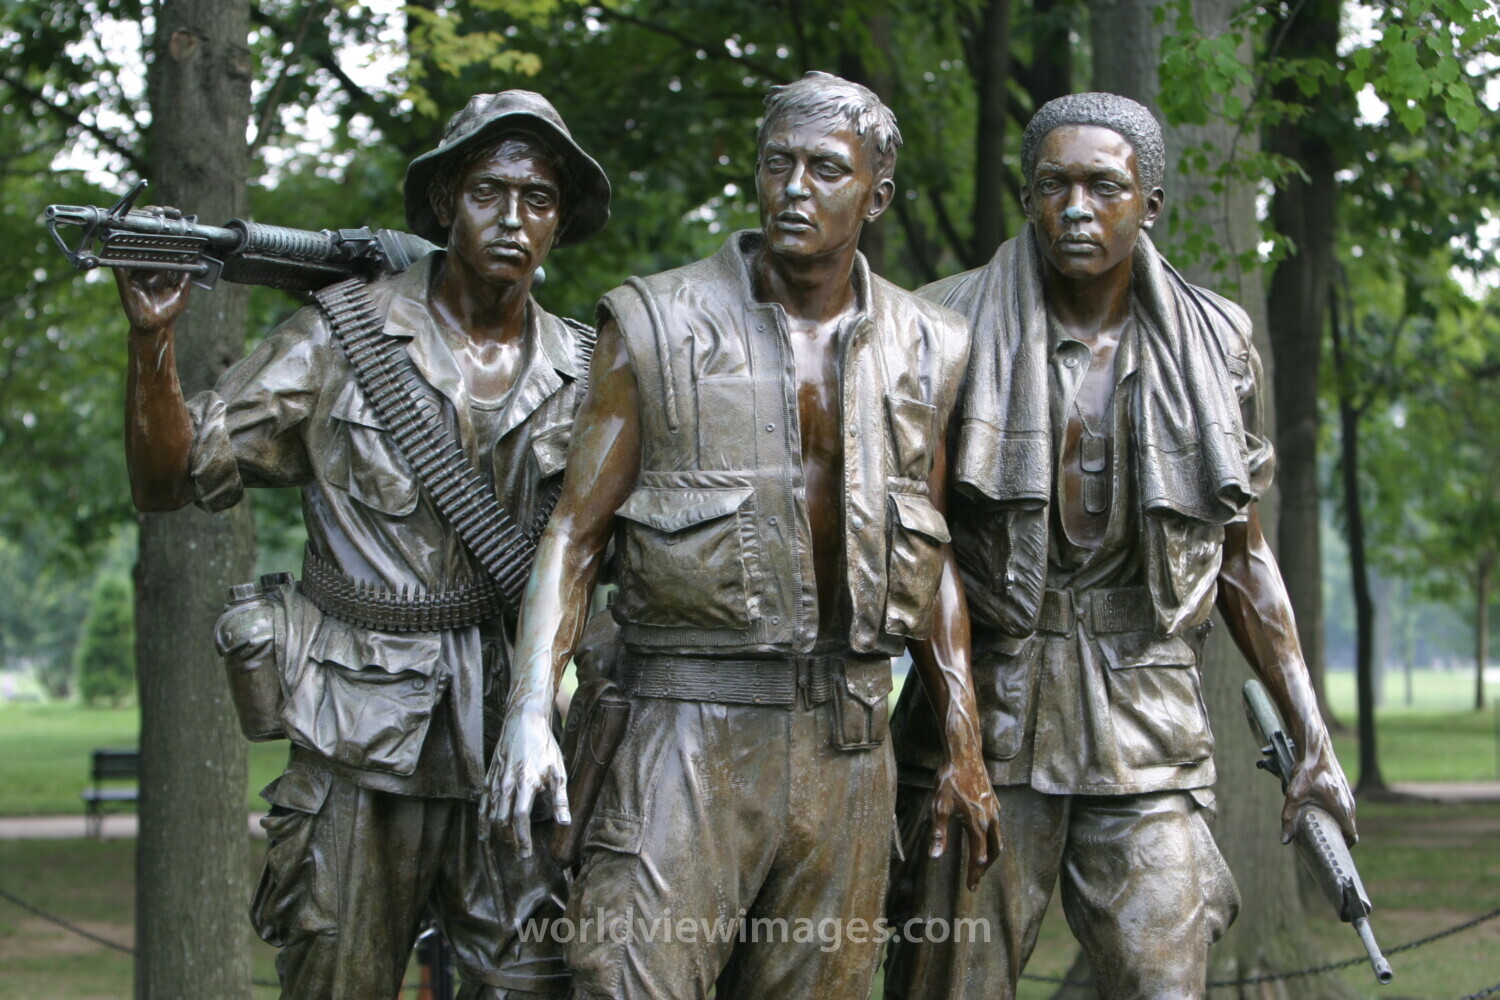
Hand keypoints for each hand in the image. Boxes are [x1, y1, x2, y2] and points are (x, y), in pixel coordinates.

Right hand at [113, 207, 192, 334]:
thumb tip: (196, 253)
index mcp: (160, 263)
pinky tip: (120, 235)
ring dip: (136, 228)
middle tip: (160, 211)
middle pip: (146, 235)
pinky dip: (118, 248)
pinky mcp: (123, 277)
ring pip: (132, 243)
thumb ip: (186, 270)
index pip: (161, 239)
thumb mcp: (182, 287)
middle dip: (152, 220)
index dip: (166, 225)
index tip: (175, 213)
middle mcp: (146, 262)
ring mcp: (134, 268)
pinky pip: (118, 261)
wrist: (157, 326)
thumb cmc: (169, 309)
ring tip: (145, 217)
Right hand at [479, 701, 569, 856]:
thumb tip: (565, 823)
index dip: (522, 838)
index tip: (526, 853)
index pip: (520, 818)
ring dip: (499, 833)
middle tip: (520, 855)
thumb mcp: (558, 770)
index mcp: (525, 783)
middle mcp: (507, 784)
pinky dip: (483, 820)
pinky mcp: (489, 776)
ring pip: (492, 813)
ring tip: (508, 846)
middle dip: (511, 840)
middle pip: (503, 820)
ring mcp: (495, 780)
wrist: (523, 721)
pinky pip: (482, 803)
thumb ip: (560, 799)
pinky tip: (484, 834)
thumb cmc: (544, 745)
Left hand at [928, 752, 1001, 890]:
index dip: (975, 874)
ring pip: (999, 838)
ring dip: (992, 853)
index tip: (971, 888)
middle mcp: (991, 819)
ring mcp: (995, 809)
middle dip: (986, 866)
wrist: (964, 755)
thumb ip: (939, 834)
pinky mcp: (994, 801)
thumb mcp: (939, 807)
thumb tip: (935, 857)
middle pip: (994, 851)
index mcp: (978, 825)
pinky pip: (998, 825)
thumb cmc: (949, 780)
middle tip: (977, 877)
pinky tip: (984, 835)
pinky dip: (993, 837)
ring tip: (982, 861)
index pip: (979, 857)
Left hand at [1284, 731, 1356, 845]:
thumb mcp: (1294, 797)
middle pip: (1349, 828)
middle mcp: (1349, 804)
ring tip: (1322, 829)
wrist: (1315, 749)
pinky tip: (1323, 813)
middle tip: (1323, 842)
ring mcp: (1348, 795)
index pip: (1352, 836)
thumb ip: (1289, 819)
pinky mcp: (1344, 788)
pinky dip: (1338, 814)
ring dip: (1338, 824)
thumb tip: (1284, 840)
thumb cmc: (1306, 773)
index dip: (1344, 846)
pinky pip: (1345, 806)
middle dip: (1338, 837)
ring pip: (1347, 817)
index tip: (1333, 850)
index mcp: (1342, 810)